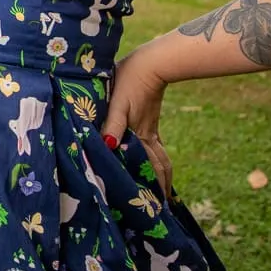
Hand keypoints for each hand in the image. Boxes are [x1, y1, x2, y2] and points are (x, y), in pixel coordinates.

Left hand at [102, 48, 172, 197]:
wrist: (152, 62)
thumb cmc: (130, 80)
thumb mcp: (117, 103)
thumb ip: (112, 124)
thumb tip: (108, 146)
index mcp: (141, 135)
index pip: (152, 168)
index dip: (155, 188)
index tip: (158, 208)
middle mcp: (148, 136)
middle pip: (160, 167)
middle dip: (161, 187)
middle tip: (162, 207)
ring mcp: (150, 128)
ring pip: (159, 157)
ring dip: (161, 174)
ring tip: (161, 190)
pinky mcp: (149, 119)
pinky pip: (155, 145)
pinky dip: (156, 158)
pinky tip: (152, 160)